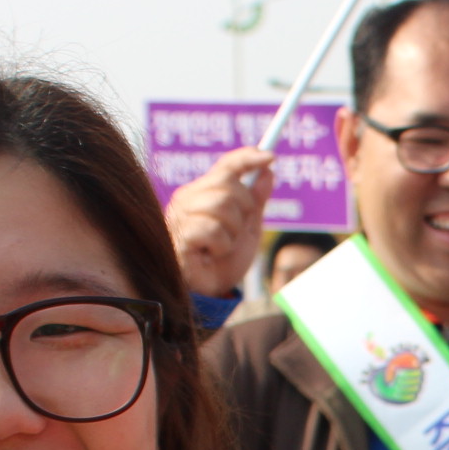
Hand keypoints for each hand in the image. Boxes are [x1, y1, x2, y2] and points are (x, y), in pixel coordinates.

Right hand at [165, 147, 274, 298]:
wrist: (211, 293)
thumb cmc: (224, 261)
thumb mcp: (248, 229)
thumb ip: (256, 201)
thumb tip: (267, 170)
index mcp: (205, 193)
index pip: (226, 165)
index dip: (248, 157)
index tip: (270, 156)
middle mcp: (189, 198)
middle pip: (227, 183)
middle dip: (244, 208)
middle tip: (237, 230)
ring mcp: (181, 215)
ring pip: (221, 205)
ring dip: (232, 231)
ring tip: (221, 246)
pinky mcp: (178, 234)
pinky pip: (212, 229)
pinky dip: (221, 245)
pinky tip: (211, 255)